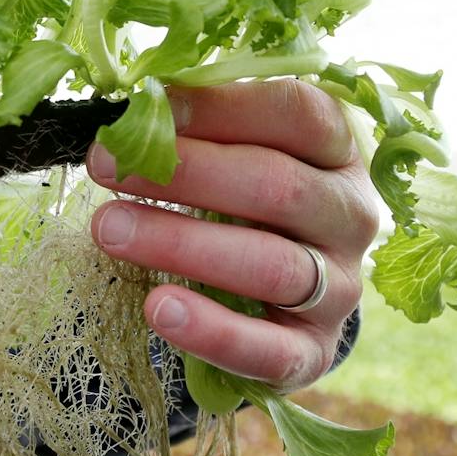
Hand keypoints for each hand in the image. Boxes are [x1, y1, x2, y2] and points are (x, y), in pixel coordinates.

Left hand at [87, 79, 378, 392]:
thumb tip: (135, 104)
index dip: (220, 107)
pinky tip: (158, 308)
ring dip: (181, 245)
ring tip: (109, 229)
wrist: (291, 291)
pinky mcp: (315, 350)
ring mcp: (341, 287)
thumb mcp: (241, 149)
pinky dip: (214, 332)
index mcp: (338, 148)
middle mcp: (351, 214)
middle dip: (185, 174)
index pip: (295, 113)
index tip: (146, 108)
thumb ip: (202, 127)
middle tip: (106, 166)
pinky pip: (272, 350)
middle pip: (278, 186)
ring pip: (271, 266)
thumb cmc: (250, 195)